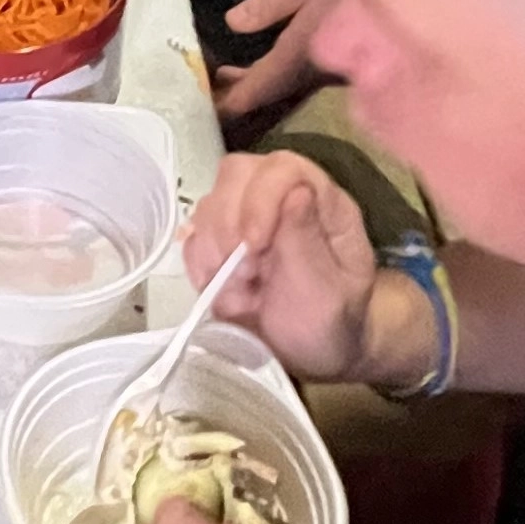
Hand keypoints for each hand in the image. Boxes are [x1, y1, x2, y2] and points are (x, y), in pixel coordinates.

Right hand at [185, 152, 381, 381]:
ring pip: (210, 202)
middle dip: (229, 222)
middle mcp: (283, 201)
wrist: (313, 355)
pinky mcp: (222, 243)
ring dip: (214, 247)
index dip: (260, 198)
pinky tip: (223, 288)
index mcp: (323, 205)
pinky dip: (200, 265)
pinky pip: (194, 236)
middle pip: (238, 174)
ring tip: (240, 286)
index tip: (252, 244)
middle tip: (244, 270)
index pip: (284, 168)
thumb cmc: (330, 326)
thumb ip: (309, 244)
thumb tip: (296, 190)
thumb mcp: (330, 295)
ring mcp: (249, 219)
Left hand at [212, 0, 345, 127]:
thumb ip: (269, 5)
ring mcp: (323, 72)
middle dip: (238, 94)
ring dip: (254, 82)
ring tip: (224, 73)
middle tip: (208, 91)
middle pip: (266, 93)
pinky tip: (260, 63)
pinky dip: (271, 74)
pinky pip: (295, 78)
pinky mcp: (335, 65)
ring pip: (281, 85)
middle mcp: (308, 73)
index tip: (207, 110)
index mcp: (295, 56)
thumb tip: (231, 23)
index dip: (231, 103)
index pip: (256, 90)